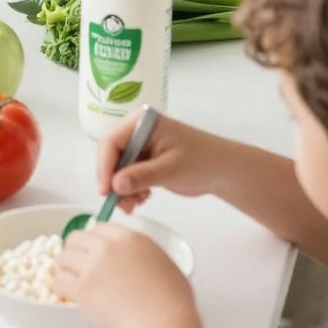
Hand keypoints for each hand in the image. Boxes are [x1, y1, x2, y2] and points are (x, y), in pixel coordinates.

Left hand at [55, 221, 193, 327]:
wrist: (162, 323)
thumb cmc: (171, 301)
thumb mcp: (165, 263)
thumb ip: (146, 255)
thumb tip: (141, 260)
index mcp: (129, 238)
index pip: (99, 227)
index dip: (93, 240)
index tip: (92, 250)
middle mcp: (108, 247)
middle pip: (76, 238)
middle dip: (74, 250)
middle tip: (77, 265)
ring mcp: (93, 267)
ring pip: (63, 257)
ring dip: (64, 268)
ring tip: (70, 279)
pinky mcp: (83, 289)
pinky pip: (59, 281)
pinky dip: (60, 287)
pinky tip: (68, 294)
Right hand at [96, 111, 227, 210]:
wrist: (223, 170)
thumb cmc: (201, 161)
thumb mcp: (170, 169)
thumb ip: (141, 176)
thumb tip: (115, 185)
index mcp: (141, 123)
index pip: (111, 142)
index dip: (104, 167)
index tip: (105, 191)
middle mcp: (137, 132)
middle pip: (112, 157)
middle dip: (114, 182)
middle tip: (122, 204)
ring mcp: (141, 147)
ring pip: (118, 170)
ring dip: (122, 190)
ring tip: (135, 204)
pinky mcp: (145, 162)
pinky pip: (128, 176)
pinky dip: (130, 190)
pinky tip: (143, 199)